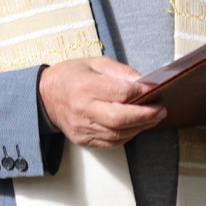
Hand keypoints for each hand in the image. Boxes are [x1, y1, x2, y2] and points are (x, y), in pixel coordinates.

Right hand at [39, 57, 166, 148]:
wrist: (45, 95)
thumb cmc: (71, 76)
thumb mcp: (95, 63)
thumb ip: (121, 72)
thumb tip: (144, 83)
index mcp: (84, 85)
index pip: (120, 93)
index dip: (141, 93)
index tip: (154, 91)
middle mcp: (82, 109)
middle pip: (120, 119)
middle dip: (145, 116)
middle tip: (161, 110)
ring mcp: (82, 127)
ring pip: (117, 134)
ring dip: (140, 127)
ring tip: (153, 118)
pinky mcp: (82, 139)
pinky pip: (110, 142)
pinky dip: (127, 136)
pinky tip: (136, 127)